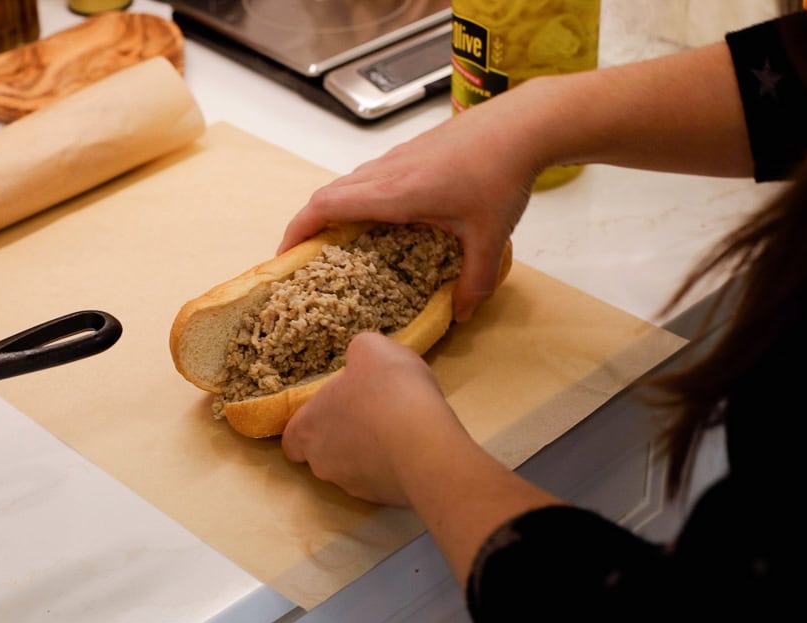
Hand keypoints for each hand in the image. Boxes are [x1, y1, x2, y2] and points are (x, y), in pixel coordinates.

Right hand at [278, 101, 540, 321]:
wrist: (522, 125)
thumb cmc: (501, 175)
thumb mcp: (489, 237)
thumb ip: (473, 281)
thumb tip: (460, 314)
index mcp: (394, 193)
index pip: (326, 207)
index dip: (297, 230)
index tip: (285, 256)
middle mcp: (386, 172)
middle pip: (327, 194)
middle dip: (307, 225)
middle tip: (304, 257)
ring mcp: (397, 157)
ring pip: (347, 183)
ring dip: (332, 209)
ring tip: (335, 241)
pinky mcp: (410, 151)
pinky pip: (367, 175)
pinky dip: (356, 197)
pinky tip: (377, 218)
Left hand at [281, 332, 472, 505]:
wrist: (426, 442)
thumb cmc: (387, 390)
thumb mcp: (371, 349)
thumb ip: (357, 354)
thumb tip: (359, 361)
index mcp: (308, 428)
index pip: (291, 440)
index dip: (308, 426)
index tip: (331, 412)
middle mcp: (322, 463)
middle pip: (322, 454)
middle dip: (343, 438)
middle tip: (370, 416)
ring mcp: (353, 487)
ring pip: (353, 470)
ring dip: (369, 454)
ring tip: (398, 431)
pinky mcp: (383, 500)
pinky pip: (383, 481)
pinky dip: (393, 467)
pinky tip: (415, 449)